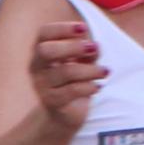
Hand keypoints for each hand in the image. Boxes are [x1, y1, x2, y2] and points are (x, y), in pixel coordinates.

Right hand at [30, 18, 106, 134]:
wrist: (64, 116)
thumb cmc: (72, 84)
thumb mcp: (81, 64)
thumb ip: (87, 54)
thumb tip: (95, 46)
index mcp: (42, 55)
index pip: (43, 35)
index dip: (61, 28)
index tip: (83, 28)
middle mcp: (38, 68)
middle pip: (46, 50)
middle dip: (72, 46)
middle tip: (93, 48)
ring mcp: (44, 86)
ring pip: (65, 72)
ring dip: (89, 69)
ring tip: (105, 71)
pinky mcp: (54, 102)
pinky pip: (72, 91)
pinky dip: (89, 87)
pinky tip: (97, 87)